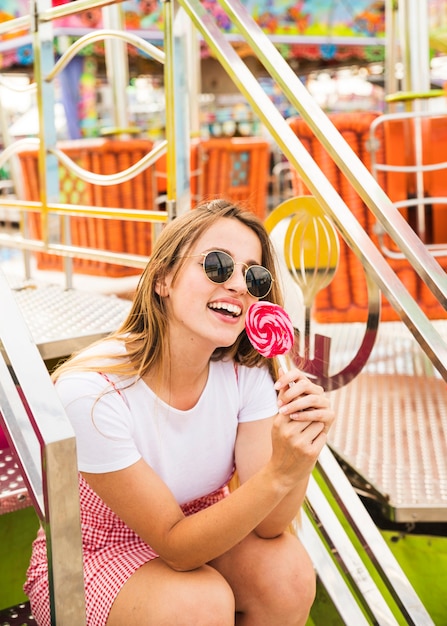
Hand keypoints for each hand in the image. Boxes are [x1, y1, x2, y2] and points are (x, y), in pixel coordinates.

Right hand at [268, 368, 334, 484]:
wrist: (282, 473)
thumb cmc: (281, 443)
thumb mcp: (279, 422)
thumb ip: (283, 398)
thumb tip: (284, 370)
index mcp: (280, 423)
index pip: (298, 402)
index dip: (304, 405)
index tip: (305, 408)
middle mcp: (289, 432)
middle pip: (310, 412)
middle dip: (311, 415)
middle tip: (309, 421)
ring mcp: (300, 443)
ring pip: (317, 422)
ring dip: (316, 426)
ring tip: (309, 434)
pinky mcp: (311, 452)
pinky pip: (322, 435)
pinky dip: (319, 438)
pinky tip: (312, 444)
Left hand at [275, 367, 333, 434]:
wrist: (303, 438)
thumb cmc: (293, 418)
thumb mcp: (287, 403)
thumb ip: (284, 389)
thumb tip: (280, 369)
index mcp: (306, 385)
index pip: (297, 374)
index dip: (286, 378)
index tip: (275, 387)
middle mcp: (317, 391)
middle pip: (305, 385)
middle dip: (290, 393)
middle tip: (279, 404)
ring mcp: (325, 402)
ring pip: (311, 399)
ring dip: (295, 405)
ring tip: (283, 412)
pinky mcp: (330, 415)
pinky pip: (318, 413)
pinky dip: (304, 415)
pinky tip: (294, 417)